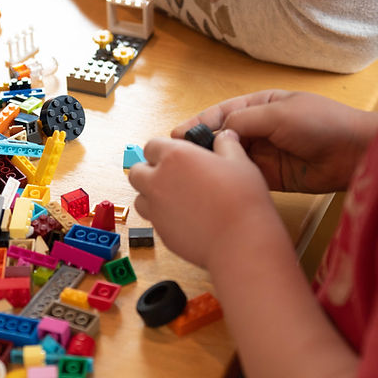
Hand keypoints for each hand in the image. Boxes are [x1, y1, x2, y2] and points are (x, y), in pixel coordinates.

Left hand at [128, 130, 279, 267]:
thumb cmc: (241, 201)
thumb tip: (225, 137)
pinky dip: (162, 217)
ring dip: (151, 195)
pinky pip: (153, 220)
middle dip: (149, 171)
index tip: (174, 154)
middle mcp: (159, 181)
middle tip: (171, 175)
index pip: (151, 145)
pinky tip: (185, 217)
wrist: (240, 240)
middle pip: (136, 171)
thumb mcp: (239, 161)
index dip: (163, 149)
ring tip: (176, 197)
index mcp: (175, 157)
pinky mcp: (161, 232)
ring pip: (140, 198)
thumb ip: (227, 145)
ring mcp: (156, 209)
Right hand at [173, 90, 377, 193]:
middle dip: (201, 145)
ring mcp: (265, 153)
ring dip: (214, 164)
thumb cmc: (321, 122)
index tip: (178, 134)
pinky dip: (230, 179)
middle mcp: (259, 129)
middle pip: (222, 136)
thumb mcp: (278, 114)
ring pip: (230, 158)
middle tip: (178, 158)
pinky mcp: (271, 177)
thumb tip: (216, 131)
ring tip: (191, 173)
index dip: (199, 122)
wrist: (354, 153)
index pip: (222, 112)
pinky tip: (214, 185)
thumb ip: (244, 120)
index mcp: (260, 106)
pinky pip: (244, 176)